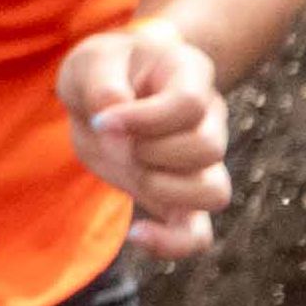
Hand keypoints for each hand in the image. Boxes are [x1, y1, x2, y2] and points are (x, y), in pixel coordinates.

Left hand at [58, 23, 235, 256]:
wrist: (108, 88)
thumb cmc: (103, 69)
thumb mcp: (92, 62)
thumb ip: (102, 89)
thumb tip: (113, 131)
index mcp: (191, 75)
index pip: (189, 104)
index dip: (143, 119)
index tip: (101, 120)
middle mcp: (209, 119)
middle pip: (206, 149)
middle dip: (148, 150)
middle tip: (115, 139)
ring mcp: (202, 161)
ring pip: (214, 192)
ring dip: (161, 187)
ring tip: (129, 169)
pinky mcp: (180, 195)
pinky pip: (198, 234)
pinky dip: (173, 243)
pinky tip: (137, 234)